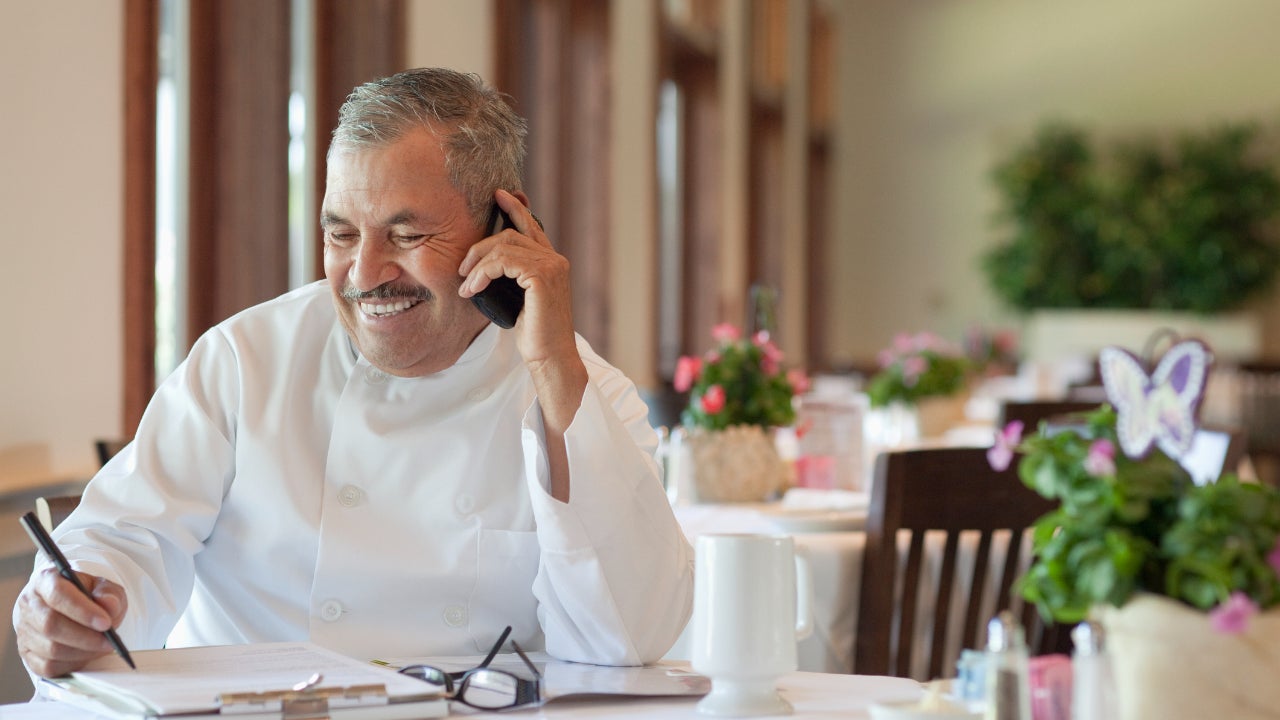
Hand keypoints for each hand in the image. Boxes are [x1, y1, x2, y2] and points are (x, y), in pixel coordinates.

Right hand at [14, 567, 128, 676]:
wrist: (71, 608)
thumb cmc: (87, 595)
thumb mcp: (103, 587)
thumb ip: (109, 594)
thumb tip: (110, 605)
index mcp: (45, 580)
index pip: (58, 594)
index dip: (82, 610)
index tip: (106, 623)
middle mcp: (29, 604)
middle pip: (51, 625)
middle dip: (85, 636)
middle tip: (109, 642)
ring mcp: (24, 630)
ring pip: (50, 649)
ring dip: (82, 652)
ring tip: (102, 646)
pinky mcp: (26, 653)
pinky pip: (48, 666)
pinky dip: (72, 664)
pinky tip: (87, 655)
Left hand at [457, 189, 579, 366]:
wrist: (550, 357)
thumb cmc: (534, 334)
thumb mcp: (519, 299)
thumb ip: (511, 277)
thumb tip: (484, 265)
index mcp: (552, 263)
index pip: (531, 226)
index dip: (515, 208)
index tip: (498, 195)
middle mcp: (555, 259)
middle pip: (510, 234)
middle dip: (480, 248)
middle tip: (462, 269)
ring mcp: (551, 266)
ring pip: (504, 246)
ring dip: (477, 264)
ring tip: (465, 285)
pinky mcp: (542, 276)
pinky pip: (503, 261)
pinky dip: (482, 273)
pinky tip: (472, 288)